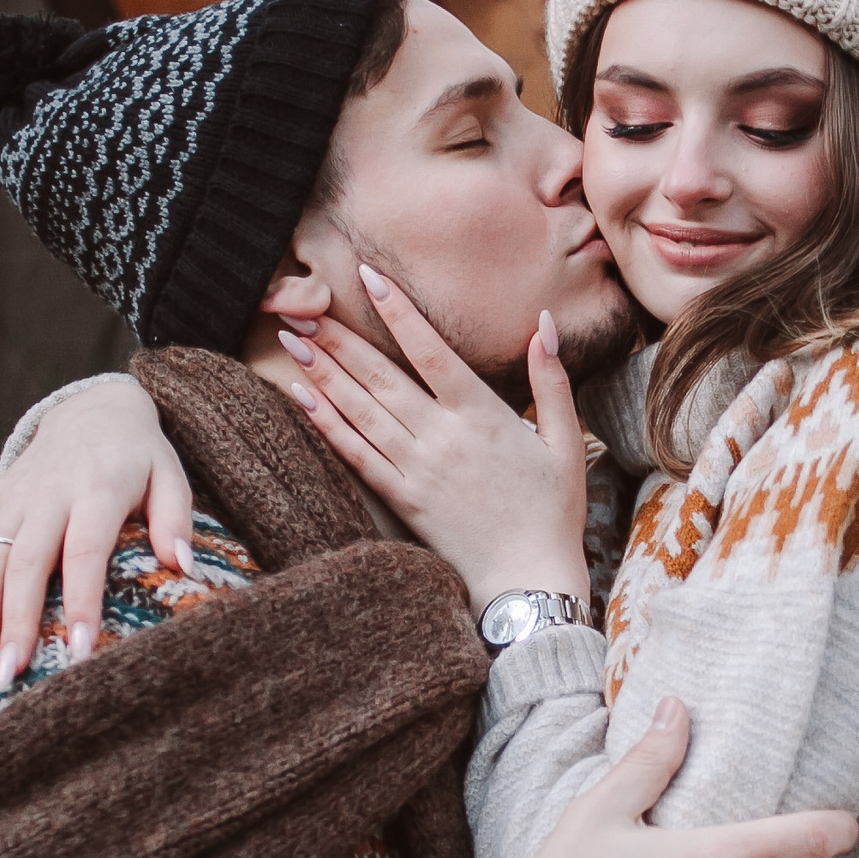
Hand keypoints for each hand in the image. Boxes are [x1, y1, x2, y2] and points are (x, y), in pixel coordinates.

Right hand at [0, 376, 192, 684]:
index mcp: (97, 489)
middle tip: (7, 675)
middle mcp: (48, 493)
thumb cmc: (140, 457)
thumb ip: (175, 519)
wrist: (92, 411)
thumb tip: (183, 567)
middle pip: (25, 563)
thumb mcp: (170, 476)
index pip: (85, 552)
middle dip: (15, 622)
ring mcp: (14, 498)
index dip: (82, 602)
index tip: (81, 652)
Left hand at [280, 265, 590, 610]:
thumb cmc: (553, 512)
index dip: (398, 311)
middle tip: (301, 306)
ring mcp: (417, 469)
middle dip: (339, 339)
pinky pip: (357, 455)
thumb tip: (545, 325)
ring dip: (324, 373)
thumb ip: (551, 381)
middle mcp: (442, 437)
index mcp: (482, 415)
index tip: (367, 276)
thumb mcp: (565, 442)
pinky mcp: (402, 500)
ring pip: (361, 412)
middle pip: (380, 377)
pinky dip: (327, 424)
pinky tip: (302, 398)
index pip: (430, 350)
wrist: (529, 581)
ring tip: (293, 341)